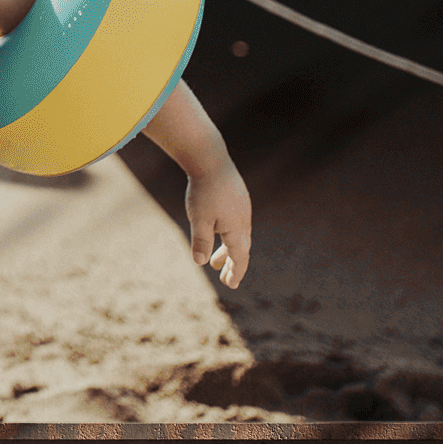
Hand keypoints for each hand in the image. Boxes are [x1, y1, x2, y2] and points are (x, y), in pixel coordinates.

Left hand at [183, 156, 253, 289]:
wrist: (210, 158)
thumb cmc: (203, 190)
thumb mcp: (198, 219)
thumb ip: (201, 242)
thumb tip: (201, 263)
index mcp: (237, 228)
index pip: (239, 257)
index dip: (236, 272)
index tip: (232, 285)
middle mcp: (244, 220)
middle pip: (241, 248)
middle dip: (232, 265)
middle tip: (226, 280)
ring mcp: (242, 208)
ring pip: (238, 236)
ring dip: (228, 251)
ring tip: (215, 262)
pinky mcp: (238, 198)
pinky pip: (236, 224)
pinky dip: (228, 236)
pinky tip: (217, 233)